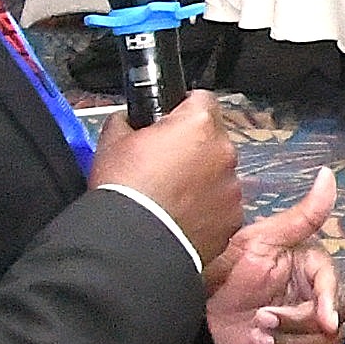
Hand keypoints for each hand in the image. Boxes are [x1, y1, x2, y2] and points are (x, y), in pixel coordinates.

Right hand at [92, 93, 241, 273]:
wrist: (132, 244)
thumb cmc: (123, 190)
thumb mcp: (112, 142)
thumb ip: (128, 121)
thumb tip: (130, 120)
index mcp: (199, 124)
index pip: (201, 99)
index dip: (182, 109)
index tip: (169, 122)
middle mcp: (224, 152)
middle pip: (213, 139)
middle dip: (193, 147)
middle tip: (163, 164)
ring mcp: (232, 188)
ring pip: (219, 173)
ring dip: (202, 179)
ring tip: (170, 196)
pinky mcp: (233, 219)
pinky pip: (222, 205)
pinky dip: (207, 208)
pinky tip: (181, 216)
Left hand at [206, 166, 344, 343]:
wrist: (198, 303)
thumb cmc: (227, 264)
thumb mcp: (263, 238)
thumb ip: (303, 214)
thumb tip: (328, 175)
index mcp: (314, 267)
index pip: (334, 288)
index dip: (328, 304)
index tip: (321, 320)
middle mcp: (317, 296)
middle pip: (334, 323)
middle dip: (296, 328)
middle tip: (260, 320)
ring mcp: (307, 324)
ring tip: (256, 334)